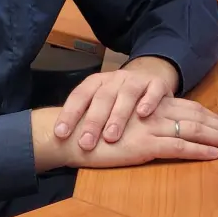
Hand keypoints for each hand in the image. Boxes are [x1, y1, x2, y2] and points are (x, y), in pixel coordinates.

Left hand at [54, 57, 180, 150]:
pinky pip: (153, 90)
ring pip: (126, 95)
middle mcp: (115, 79)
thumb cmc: (121, 96)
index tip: (61, 134)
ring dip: (118, 116)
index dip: (69, 114)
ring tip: (111, 137)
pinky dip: (148, 101)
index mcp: (97, 82)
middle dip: (93, 122)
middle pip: (102, 98)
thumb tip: (61, 140)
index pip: (79, 96)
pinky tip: (143, 114)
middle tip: (86, 143)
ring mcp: (136, 79)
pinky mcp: (157, 83)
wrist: (151, 73)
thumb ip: (87, 116)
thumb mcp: (102, 101)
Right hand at [66, 97, 217, 168]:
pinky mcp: (144, 144)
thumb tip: (155, 127)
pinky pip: (178, 147)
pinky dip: (198, 150)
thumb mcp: (119, 120)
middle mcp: (154, 112)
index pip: (188, 108)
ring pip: (193, 129)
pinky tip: (215, 154)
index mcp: (149, 105)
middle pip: (197, 116)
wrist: (68, 134)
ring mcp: (150, 127)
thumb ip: (138, 120)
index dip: (210, 116)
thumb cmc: (90, 130)